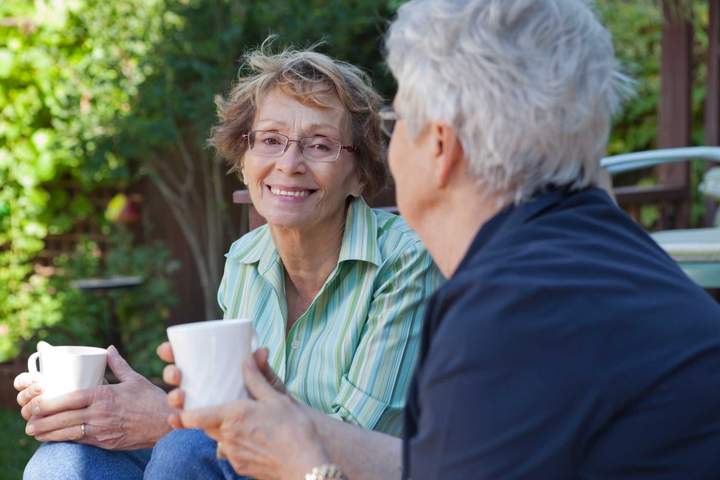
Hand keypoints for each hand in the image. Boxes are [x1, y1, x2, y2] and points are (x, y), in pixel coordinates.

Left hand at [16, 346, 171, 449]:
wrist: (167, 425)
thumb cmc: (152, 400)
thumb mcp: (135, 379)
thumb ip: (118, 364)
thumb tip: (108, 349)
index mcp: (105, 396)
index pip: (70, 399)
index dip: (49, 403)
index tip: (35, 403)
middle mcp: (101, 414)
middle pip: (63, 419)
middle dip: (42, 420)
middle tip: (29, 419)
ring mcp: (102, 431)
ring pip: (68, 434)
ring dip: (48, 434)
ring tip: (34, 431)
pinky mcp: (106, 443)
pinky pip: (80, 442)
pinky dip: (65, 440)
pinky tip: (55, 438)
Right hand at [160, 345, 286, 428]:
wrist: (276, 432)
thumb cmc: (270, 402)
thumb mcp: (267, 384)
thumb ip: (263, 371)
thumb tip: (262, 351)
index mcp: (214, 368)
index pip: (188, 356)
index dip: (173, 351)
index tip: (166, 349)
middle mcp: (203, 385)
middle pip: (179, 376)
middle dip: (170, 373)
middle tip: (177, 374)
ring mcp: (203, 404)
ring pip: (179, 398)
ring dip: (172, 395)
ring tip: (180, 395)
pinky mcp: (205, 424)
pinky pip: (186, 421)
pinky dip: (177, 420)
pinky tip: (174, 419)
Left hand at [180, 350, 327, 479]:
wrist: (306, 464)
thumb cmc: (293, 428)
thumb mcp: (276, 398)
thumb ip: (257, 379)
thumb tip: (248, 358)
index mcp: (233, 416)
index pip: (194, 418)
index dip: (182, 415)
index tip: (178, 410)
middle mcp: (227, 437)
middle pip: (205, 428)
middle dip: (207, 419)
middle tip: (219, 408)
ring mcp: (233, 455)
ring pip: (219, 440)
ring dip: (224, 431)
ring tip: (243, 423)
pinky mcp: (241, 468)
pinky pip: (232, 453)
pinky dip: (237, 445)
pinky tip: (255, 439)